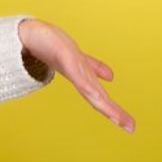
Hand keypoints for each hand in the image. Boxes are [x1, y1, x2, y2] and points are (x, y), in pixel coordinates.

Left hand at [19, 19, 135, 133]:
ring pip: (91, 90)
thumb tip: (110, 77)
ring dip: (106, 105)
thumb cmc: (51, 46)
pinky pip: (78, 74)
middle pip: (98, 97)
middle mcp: (76, 76)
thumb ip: (93, 67)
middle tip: (131, 128)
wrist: (29, 34)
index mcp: (81, 77)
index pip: (100, 96)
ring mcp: (70, 68)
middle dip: (114, 113)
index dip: (114, 111)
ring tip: (119, 119)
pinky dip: (89, 86)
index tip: (130, 126)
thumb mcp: (78, 58)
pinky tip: (97, 96)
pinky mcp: (64, 58)